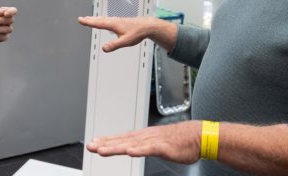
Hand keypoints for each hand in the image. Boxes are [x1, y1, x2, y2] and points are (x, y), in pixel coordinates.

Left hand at [0, 7, 16, 42]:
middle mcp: (8, 21)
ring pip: (9, 29)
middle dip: (0, 20)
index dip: (11, 12)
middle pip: (11, 20)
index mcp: (5, 12)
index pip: (13, 11)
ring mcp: (7, 29)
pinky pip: (4, 37)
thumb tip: (6, 12)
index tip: (5, 14)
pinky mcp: (4, 37)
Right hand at [78, 16, 176, 51]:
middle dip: (89, 19)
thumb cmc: (137, 33)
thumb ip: (114, 45)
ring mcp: (117, 20)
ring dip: (95, 19)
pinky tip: (103, 21)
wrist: (146, 26)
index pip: (98, 23)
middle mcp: (114, 21)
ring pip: (103, 19)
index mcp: (113, 24)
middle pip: (99, 20)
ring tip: (89, 19)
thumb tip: (104, 48)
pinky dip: (101, 20)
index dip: (88, 22)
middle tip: (81, 19)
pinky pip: (107, 20)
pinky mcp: (120, 22)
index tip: (80, 20)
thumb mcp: (125, 42)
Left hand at [86, 121, 201, 163]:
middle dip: (105, 143)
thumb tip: (132, 148)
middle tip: (90, 146)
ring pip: (131, 144)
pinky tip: (129, 151)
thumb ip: (143, 146)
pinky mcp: (164, 147)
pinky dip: (139, 150)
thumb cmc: (178, 140)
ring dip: (116, 147)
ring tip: (102, 150)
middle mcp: (145, 137)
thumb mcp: (156, 143)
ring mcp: (154, 141)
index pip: (121, 138)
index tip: (93, 142)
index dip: (106, 140)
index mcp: (143, 136)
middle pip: (122, 140)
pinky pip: (149, 149)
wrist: (197, 136)